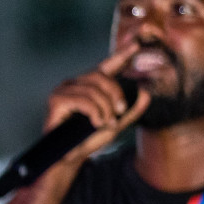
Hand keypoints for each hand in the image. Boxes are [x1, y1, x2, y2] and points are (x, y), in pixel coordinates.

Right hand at [42, 44, 152, 172]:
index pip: (106, 67)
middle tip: (120, 112)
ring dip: (105, 108)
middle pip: (100, 76)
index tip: (137, 45)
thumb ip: (130, 111)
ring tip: (105, 123)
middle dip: (115, 94)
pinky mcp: (56, 101)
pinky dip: (94, 112)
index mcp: (87, 87)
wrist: (70, 158)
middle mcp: (74, 84)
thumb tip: (147, 94)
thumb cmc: (88, 140)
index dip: (121, 55)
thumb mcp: (115, 124)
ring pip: (93, 89)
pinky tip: (95, 123)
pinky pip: (83, 99)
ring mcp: (63, 91)